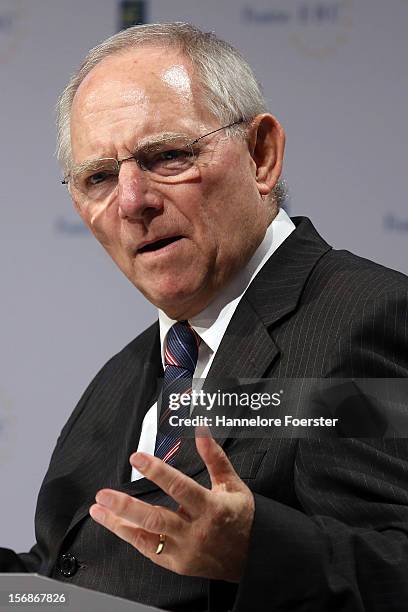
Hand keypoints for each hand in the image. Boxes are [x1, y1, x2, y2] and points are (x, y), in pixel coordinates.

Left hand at [89, 430, 254, 581]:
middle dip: (126, 506)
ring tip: (99, 509)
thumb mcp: (233, 484)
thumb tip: (201, 430)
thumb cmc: (242, 518)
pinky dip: (130, 536)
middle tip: (104, 494)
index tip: (137, 458)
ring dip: (118, 523)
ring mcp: (185, 550)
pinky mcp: (177, 564)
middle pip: (156, 518)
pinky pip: (148, 550)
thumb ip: (214, 457)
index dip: (157, 471)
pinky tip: (115, 524)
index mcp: (211, 508)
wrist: (252, 556)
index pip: (179, 487)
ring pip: (146, 537)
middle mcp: (196, 531)